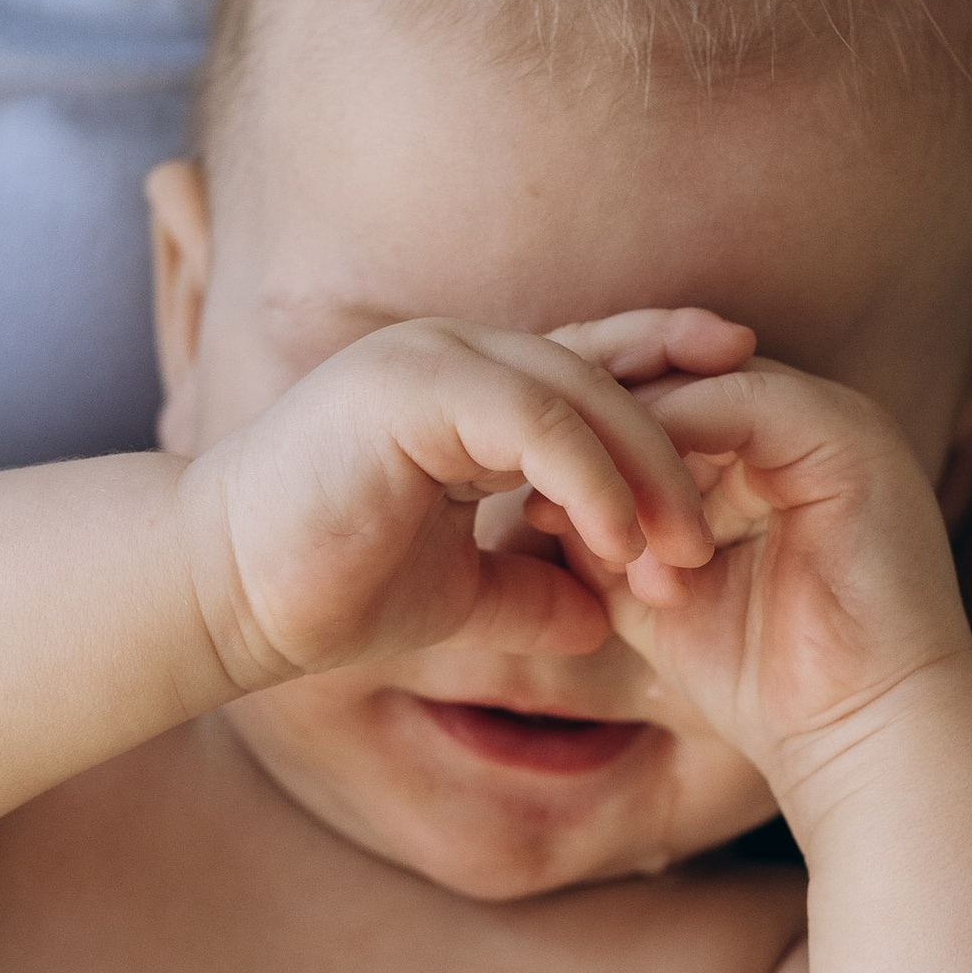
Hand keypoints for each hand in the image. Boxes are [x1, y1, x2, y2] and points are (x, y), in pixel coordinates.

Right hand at [179, 318, 716, 687]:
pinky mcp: (407, 388)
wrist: (223, 599)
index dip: (670, 389)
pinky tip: (617, 539)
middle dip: (681, 439)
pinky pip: (530, 422)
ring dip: (643, 470)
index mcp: (466, 391)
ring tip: (685, 548)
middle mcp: (452, 356)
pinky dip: (585, 478)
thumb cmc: (324, 588)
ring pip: (576, 390)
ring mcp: (428, 360)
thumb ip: (531, 591)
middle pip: (604, 370)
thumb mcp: (459, 595)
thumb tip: (603, 616)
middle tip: (731, 518)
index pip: (592, 369)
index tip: (748, 430)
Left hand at [546, 353, 971, 788]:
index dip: (587, 431)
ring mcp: (839, 419)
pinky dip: (668, 443)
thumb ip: (609, 536)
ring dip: (622, 437)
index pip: (670, 399)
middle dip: (592, 421)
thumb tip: (527, 501)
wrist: (860, 738)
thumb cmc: (765, 683)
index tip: (508, 477)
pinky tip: (611, 499)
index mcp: (779, 449)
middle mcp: (813, 419)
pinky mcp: (851, 437)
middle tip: (511, 463)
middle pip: (680, 376)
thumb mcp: (658, 591)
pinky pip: (739, 405)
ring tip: (552, 494)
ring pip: (701, 382)